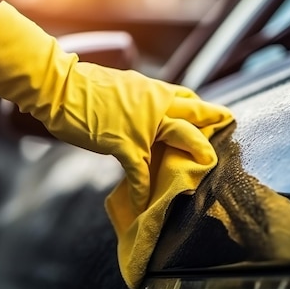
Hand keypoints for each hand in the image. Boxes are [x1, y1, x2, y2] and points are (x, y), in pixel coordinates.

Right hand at [0, 1, 233, 211]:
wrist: (59, 86)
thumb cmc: (81, 85)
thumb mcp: (118, 85)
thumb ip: (136, 97)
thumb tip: (142, 106)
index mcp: (150, 89)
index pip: (185, 97)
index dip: (201, 106)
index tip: (214, 113)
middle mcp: (153, 104)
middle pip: (193, 113)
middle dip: (214, 120)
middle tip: (231, 124)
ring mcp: (142, 125)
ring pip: (180, 136)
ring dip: (197, 150)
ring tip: (209, 163)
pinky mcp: (124, 143)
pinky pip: (140, 171)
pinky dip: (142, 189)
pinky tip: (144, 203)